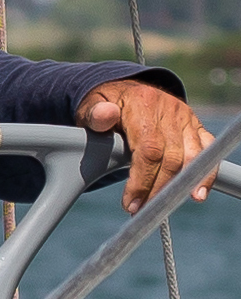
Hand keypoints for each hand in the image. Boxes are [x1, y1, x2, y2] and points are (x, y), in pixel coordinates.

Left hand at [75, 79, 215, 214]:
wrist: (124, 89)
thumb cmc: (105, 102)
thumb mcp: (91, 103)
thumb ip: (95, 113)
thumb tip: (106, 115)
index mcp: (143, 103)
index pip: (148, 149)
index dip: (141, 180)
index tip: (130, 203)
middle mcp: (170, 109)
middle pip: (171, 158)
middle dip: (157, 189)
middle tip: (140, 209)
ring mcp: (186, 118)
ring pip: (192, 157)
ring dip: (182, 186)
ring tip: (165, 207)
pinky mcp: (196, 126)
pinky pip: (207, 150)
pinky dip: (206, 174)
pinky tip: (197, 194)